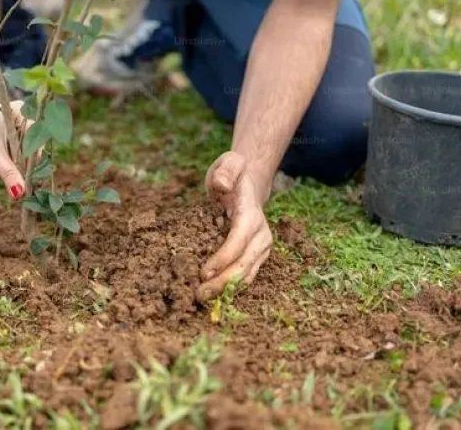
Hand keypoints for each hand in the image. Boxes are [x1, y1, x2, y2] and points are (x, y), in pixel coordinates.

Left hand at [0, 100, 28, 198]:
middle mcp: (21, 119)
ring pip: (24, 151)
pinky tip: (15, 179)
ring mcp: (13, 128)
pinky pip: (14, 152)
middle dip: (30, 167)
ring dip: (22, 168)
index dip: (37, 162)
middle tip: (30, 188)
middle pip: (32, 147)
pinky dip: (14, 165)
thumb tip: (21, 193)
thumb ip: (8, 173)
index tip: (35, 182)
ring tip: (24, 187)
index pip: (38, 141)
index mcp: (23, 114)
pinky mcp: (4, 137)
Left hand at [196, 151, 272, 302]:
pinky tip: (213, 294)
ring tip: (202, 297)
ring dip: (225, 289)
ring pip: (246, 275)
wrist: (249, 184)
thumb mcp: (229, 163)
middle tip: (198, 294)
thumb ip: (226, 171)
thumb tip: (222, 186)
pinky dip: (231, 288)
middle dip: (222, 282)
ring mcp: (261, 248)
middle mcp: (262, 235)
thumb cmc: (233, 174)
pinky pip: (245, 276)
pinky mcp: (256, 256)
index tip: (203, 272)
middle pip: (244, 264)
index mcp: (252, 214)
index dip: (223, 258)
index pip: (239, 241)